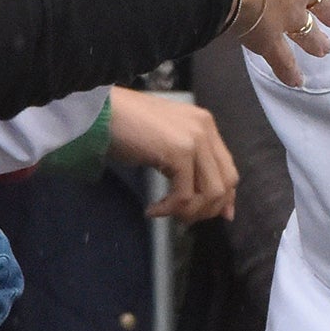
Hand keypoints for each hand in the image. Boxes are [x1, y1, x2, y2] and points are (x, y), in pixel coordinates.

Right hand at [106, 85, 237, 222]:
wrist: (101, 112)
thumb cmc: (126, 127)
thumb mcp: (166, 142)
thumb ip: (190, 163)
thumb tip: (212, 201)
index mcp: (205, 124)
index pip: (228, 169)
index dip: (223, 198)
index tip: (208, 216)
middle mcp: (205, 128)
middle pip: (225, 183)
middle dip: (206, 209)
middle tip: (182, 218)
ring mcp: (194, 138)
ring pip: (211, 193)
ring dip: (188, 212)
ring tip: (166, 213)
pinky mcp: (180, 151)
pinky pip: (184, 196)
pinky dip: (169, 210)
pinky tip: (151, 210)